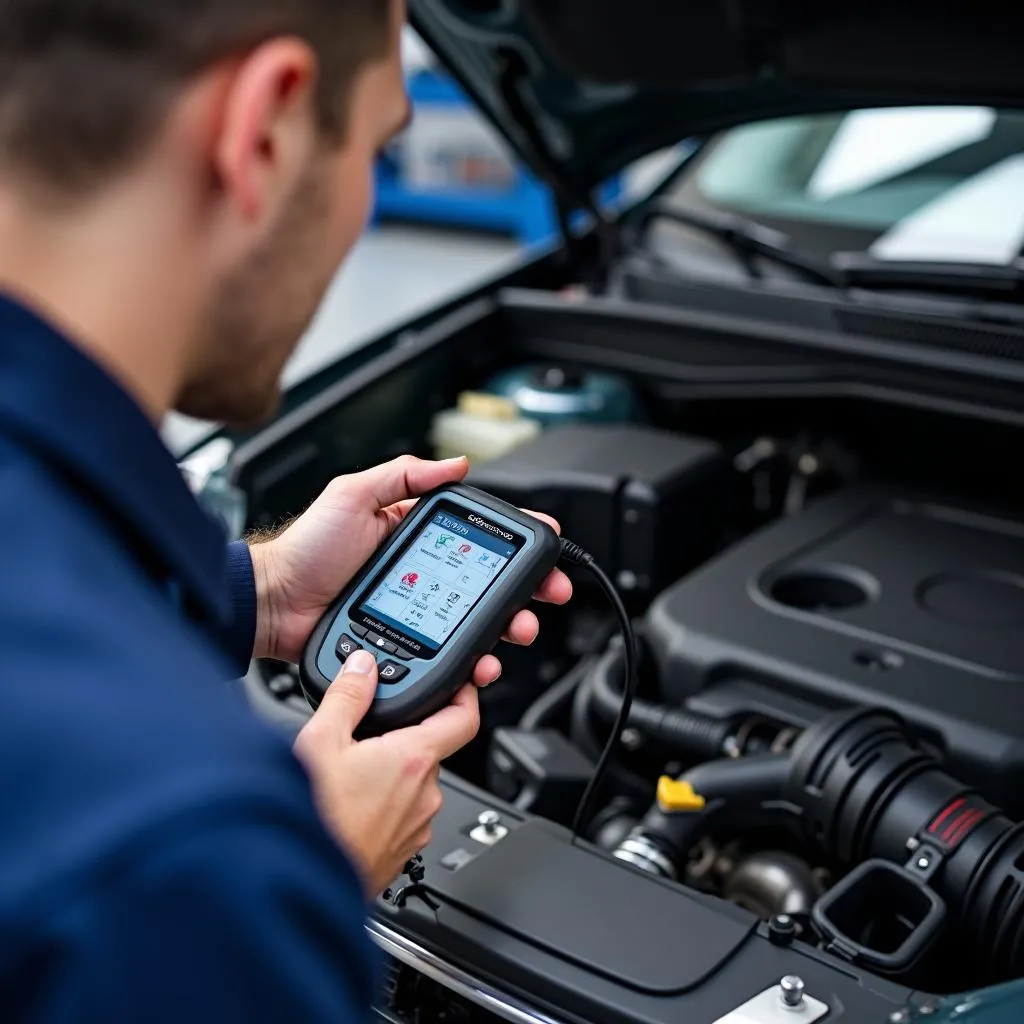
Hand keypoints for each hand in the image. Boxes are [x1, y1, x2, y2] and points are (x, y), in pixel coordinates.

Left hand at [249, 455, 571, 666]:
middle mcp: (425, 573)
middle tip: (545, 595)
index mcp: (416, 534)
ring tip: (516, 630)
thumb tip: (457, 464)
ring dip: (507, 627)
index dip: (517, 543)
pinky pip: (450, 654)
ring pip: (478, 622)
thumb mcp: (354, 494)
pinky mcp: (408, 644)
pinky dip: (473, 660)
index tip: (547, 547)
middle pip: (491, 583)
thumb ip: (403, 474)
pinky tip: (481, 661)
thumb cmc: (306, 548)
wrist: (275, 604)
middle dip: (527, 591)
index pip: (479, 537)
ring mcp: (418, 611)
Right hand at [294, 649, 478, 893]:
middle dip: (401, 738)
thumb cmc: (314, 820)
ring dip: (389, 774)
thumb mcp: (319, 742)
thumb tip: (363, 667)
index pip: (464, 718)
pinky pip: (403, 816)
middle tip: (365, 735)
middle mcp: (426, 795)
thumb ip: (347, 697)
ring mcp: (417, 828)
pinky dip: (383, 805)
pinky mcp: (403, 853)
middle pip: (429, 750)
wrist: (298, 886)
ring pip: (414, 785)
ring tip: (348, 775)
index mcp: (414, 760)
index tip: (459, 684)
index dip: (465, 695)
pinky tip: (349, 806)